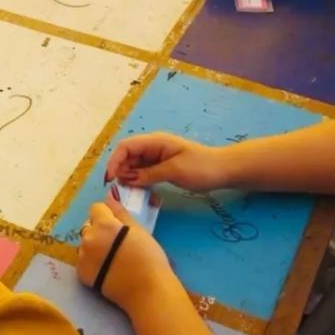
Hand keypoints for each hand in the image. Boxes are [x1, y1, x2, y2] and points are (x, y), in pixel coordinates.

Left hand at [77, 195, 172, 310]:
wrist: (147, 290)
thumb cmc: (149, 258)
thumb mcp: (139, 230)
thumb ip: (120, 213)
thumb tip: (109, 197)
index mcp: (103, 224)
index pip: (96, 208)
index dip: (107, 215)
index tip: (118, 225)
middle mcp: (88, 238)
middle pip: (89, 226)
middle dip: (99, 230)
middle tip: (116, 244)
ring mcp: (83, 256)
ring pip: (85, 244)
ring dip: (94, 246)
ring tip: (112, 258)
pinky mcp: (81, 273)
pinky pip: (83, 260)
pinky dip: (91, 262)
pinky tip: (106, 269)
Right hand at [106, 132, 228, 191]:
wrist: (224, 170)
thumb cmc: (201, 167)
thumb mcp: (174, 171)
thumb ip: (148, 174)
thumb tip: (125, 179)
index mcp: (155, 142)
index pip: (126, 147)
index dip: (114, 161)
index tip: (110, 179)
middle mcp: (152, 147)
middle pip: (126, 156)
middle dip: (119, 171)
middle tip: (119, 189)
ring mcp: (156, 157)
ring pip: (132, 166)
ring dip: (128, 178)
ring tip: (129, 192)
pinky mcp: (160, 167)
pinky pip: (142, 173)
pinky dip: (137, 181)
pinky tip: (139, 192)